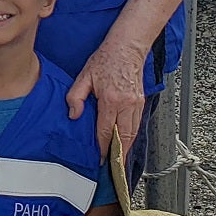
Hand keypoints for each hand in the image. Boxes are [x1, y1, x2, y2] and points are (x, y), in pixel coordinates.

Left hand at [66, 35, 146, 158]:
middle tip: (111, 168)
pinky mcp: (141, 102)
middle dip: (118, 155)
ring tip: (117, 161)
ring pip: (133, 134)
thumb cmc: (105, 60)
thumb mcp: (83, 76)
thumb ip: (75, 97)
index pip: (105, 131)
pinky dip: (131, 137)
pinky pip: (137, 125)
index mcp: (111, 100)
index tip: (98, 160)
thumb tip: (74, 116)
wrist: (127, 47)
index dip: (102, 148)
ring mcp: (137, 104)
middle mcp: (127, 105)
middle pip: (124, 137)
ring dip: (125, 148)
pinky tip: (123, 143)